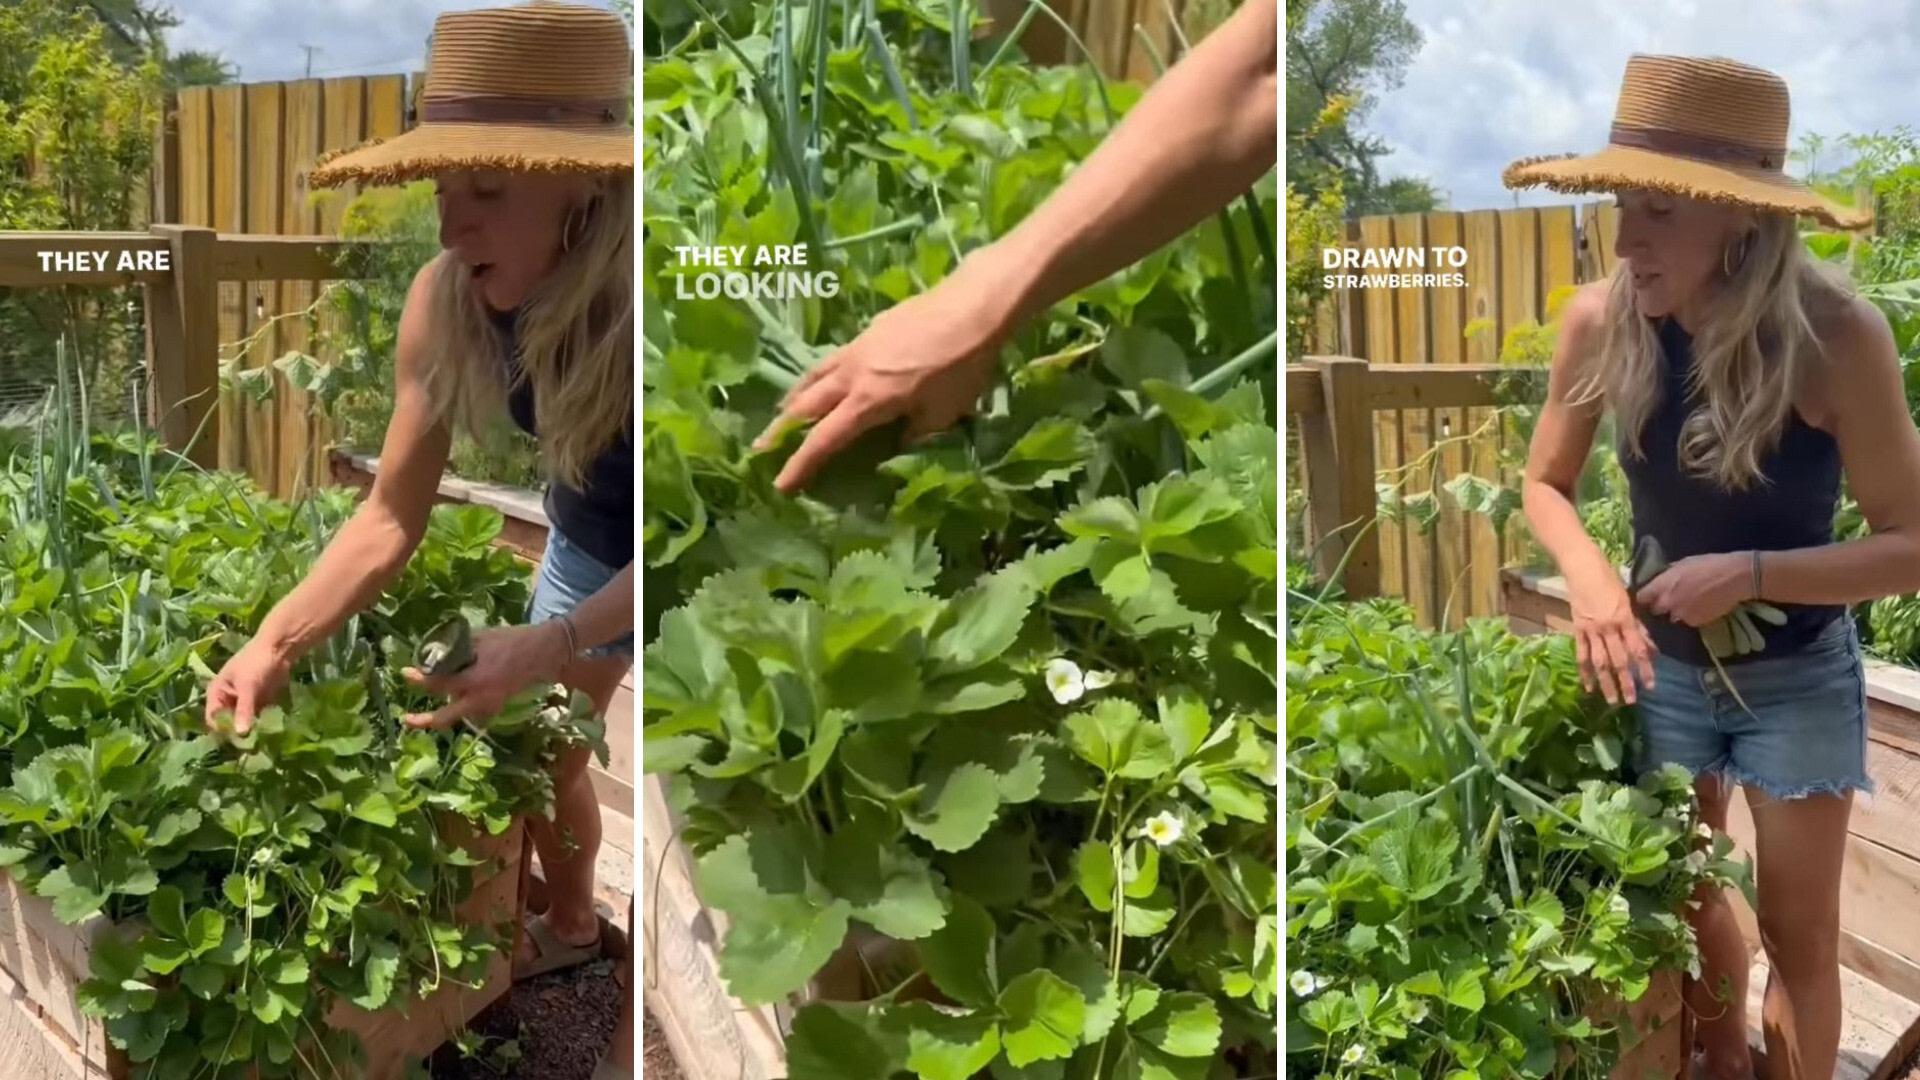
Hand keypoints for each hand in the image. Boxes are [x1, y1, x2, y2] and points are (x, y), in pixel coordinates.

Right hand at [205, 638, 292, 735]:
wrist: (279, 649)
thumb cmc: (256, 662)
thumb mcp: (248, 686)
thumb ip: (243, 709)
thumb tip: (241, 733)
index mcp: (216, 694)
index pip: (213, 719)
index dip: (223, 730)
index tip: (239, 738)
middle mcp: (226, 701)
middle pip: (228, 724)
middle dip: (239, 733)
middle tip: (253, 743)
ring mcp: (243, 703)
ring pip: (244, 723)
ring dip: (252, 730)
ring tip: (263, 738)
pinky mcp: (258, 704)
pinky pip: (258, 719)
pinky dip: (263, 724)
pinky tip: (271, 730)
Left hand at [402, 622, 570, 729]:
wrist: (544, 651)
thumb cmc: (512, 640)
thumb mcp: (482, 638)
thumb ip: (458, 648)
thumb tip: (436, 651)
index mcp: (474, 680)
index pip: (438, 684)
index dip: (418, 679)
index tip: (405, 673)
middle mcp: (480, 698)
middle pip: (445, 717)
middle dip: (424, 720)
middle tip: (406, 719)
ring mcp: (490, 704)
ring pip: (460, 715)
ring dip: (443, 713)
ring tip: (427, 711)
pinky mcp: (498, 704)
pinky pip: (474, 710)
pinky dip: (463, 706)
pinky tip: (457, 698)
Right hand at [756, 269, 1014, 494]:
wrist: (972, 307)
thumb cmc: (962, 365)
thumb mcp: (943, 413)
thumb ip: (913, 435)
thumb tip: (893, 447)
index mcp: (869, 399)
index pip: (825, 439)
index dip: (801, 464)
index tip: (781, 485)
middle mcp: (853, 373)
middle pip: (805, 404)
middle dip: (782, 430)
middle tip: (762, 449)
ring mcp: (857, 348)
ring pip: (813, 376)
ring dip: (793, 398)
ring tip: (782, 412)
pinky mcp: (867, 332)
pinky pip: (831, 359)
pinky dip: (817, 376)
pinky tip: (824, 380)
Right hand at [1568, 579, 1656, 704]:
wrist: (1582, 568)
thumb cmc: (1609, 580)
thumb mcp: (1628, 602)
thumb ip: (1638, 628)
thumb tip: (1650, 649)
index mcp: (1624, 619)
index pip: (1638, 650)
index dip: (1645, 669)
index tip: (1650, 686)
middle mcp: (1608, 628)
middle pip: (1619, 660)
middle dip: (1626, 682)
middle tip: (1631, 701)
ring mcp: (1591, 630)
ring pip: (1600, 662)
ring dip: (1606, 682)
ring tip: (1611, 700)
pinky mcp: (1577, 630)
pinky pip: (1581, 654)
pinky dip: (1584, 672)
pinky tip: (1588, 687)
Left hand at [1636, 552, 1750, 628]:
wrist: (1736, 578)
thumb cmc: (1709, 565)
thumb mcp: (1682, 564)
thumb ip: (1667, 576)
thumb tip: (1660, 580)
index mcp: (1662, 585)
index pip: (1641, 598)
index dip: (1643, 598)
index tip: (1647, 596)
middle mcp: (1668, 603)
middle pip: (1654, 610)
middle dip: (1657, 607)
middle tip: (1666, 600)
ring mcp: (1681, 615)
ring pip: (1671, 617)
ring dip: (1675, 612)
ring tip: (1687, 603)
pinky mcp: (1695, 623)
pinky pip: (1687, 621)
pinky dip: (1690, 616)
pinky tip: (1700, 607)